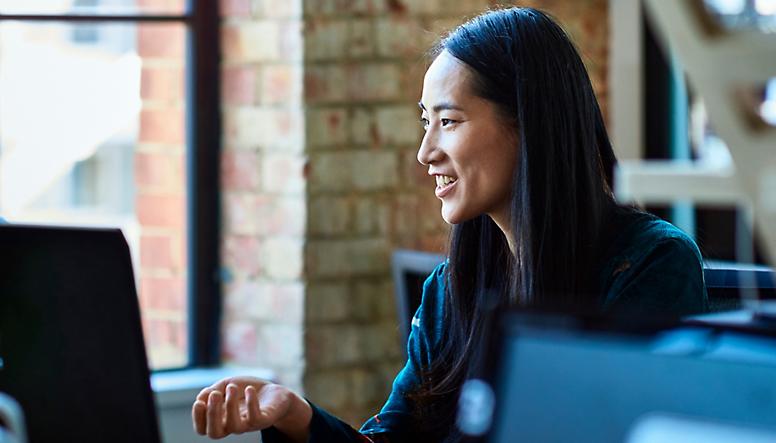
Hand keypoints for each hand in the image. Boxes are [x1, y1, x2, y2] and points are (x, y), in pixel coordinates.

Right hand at [192, 376, 311, 440]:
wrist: (275, 392)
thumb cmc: (248, 390)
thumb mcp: (226, 385)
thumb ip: (212, 391)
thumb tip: (200, 399)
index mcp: (220, 418)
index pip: (203, 428)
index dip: (198, 418)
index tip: (199, 402)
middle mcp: (232, 425)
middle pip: (215, 433)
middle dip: (212, 414)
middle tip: (215, 394)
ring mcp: (248, 425)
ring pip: (234, 427)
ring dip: (230, 405)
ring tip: (232, 387)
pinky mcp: (263, 420)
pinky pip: (255, 418)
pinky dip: (251, 403)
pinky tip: (250, 389)